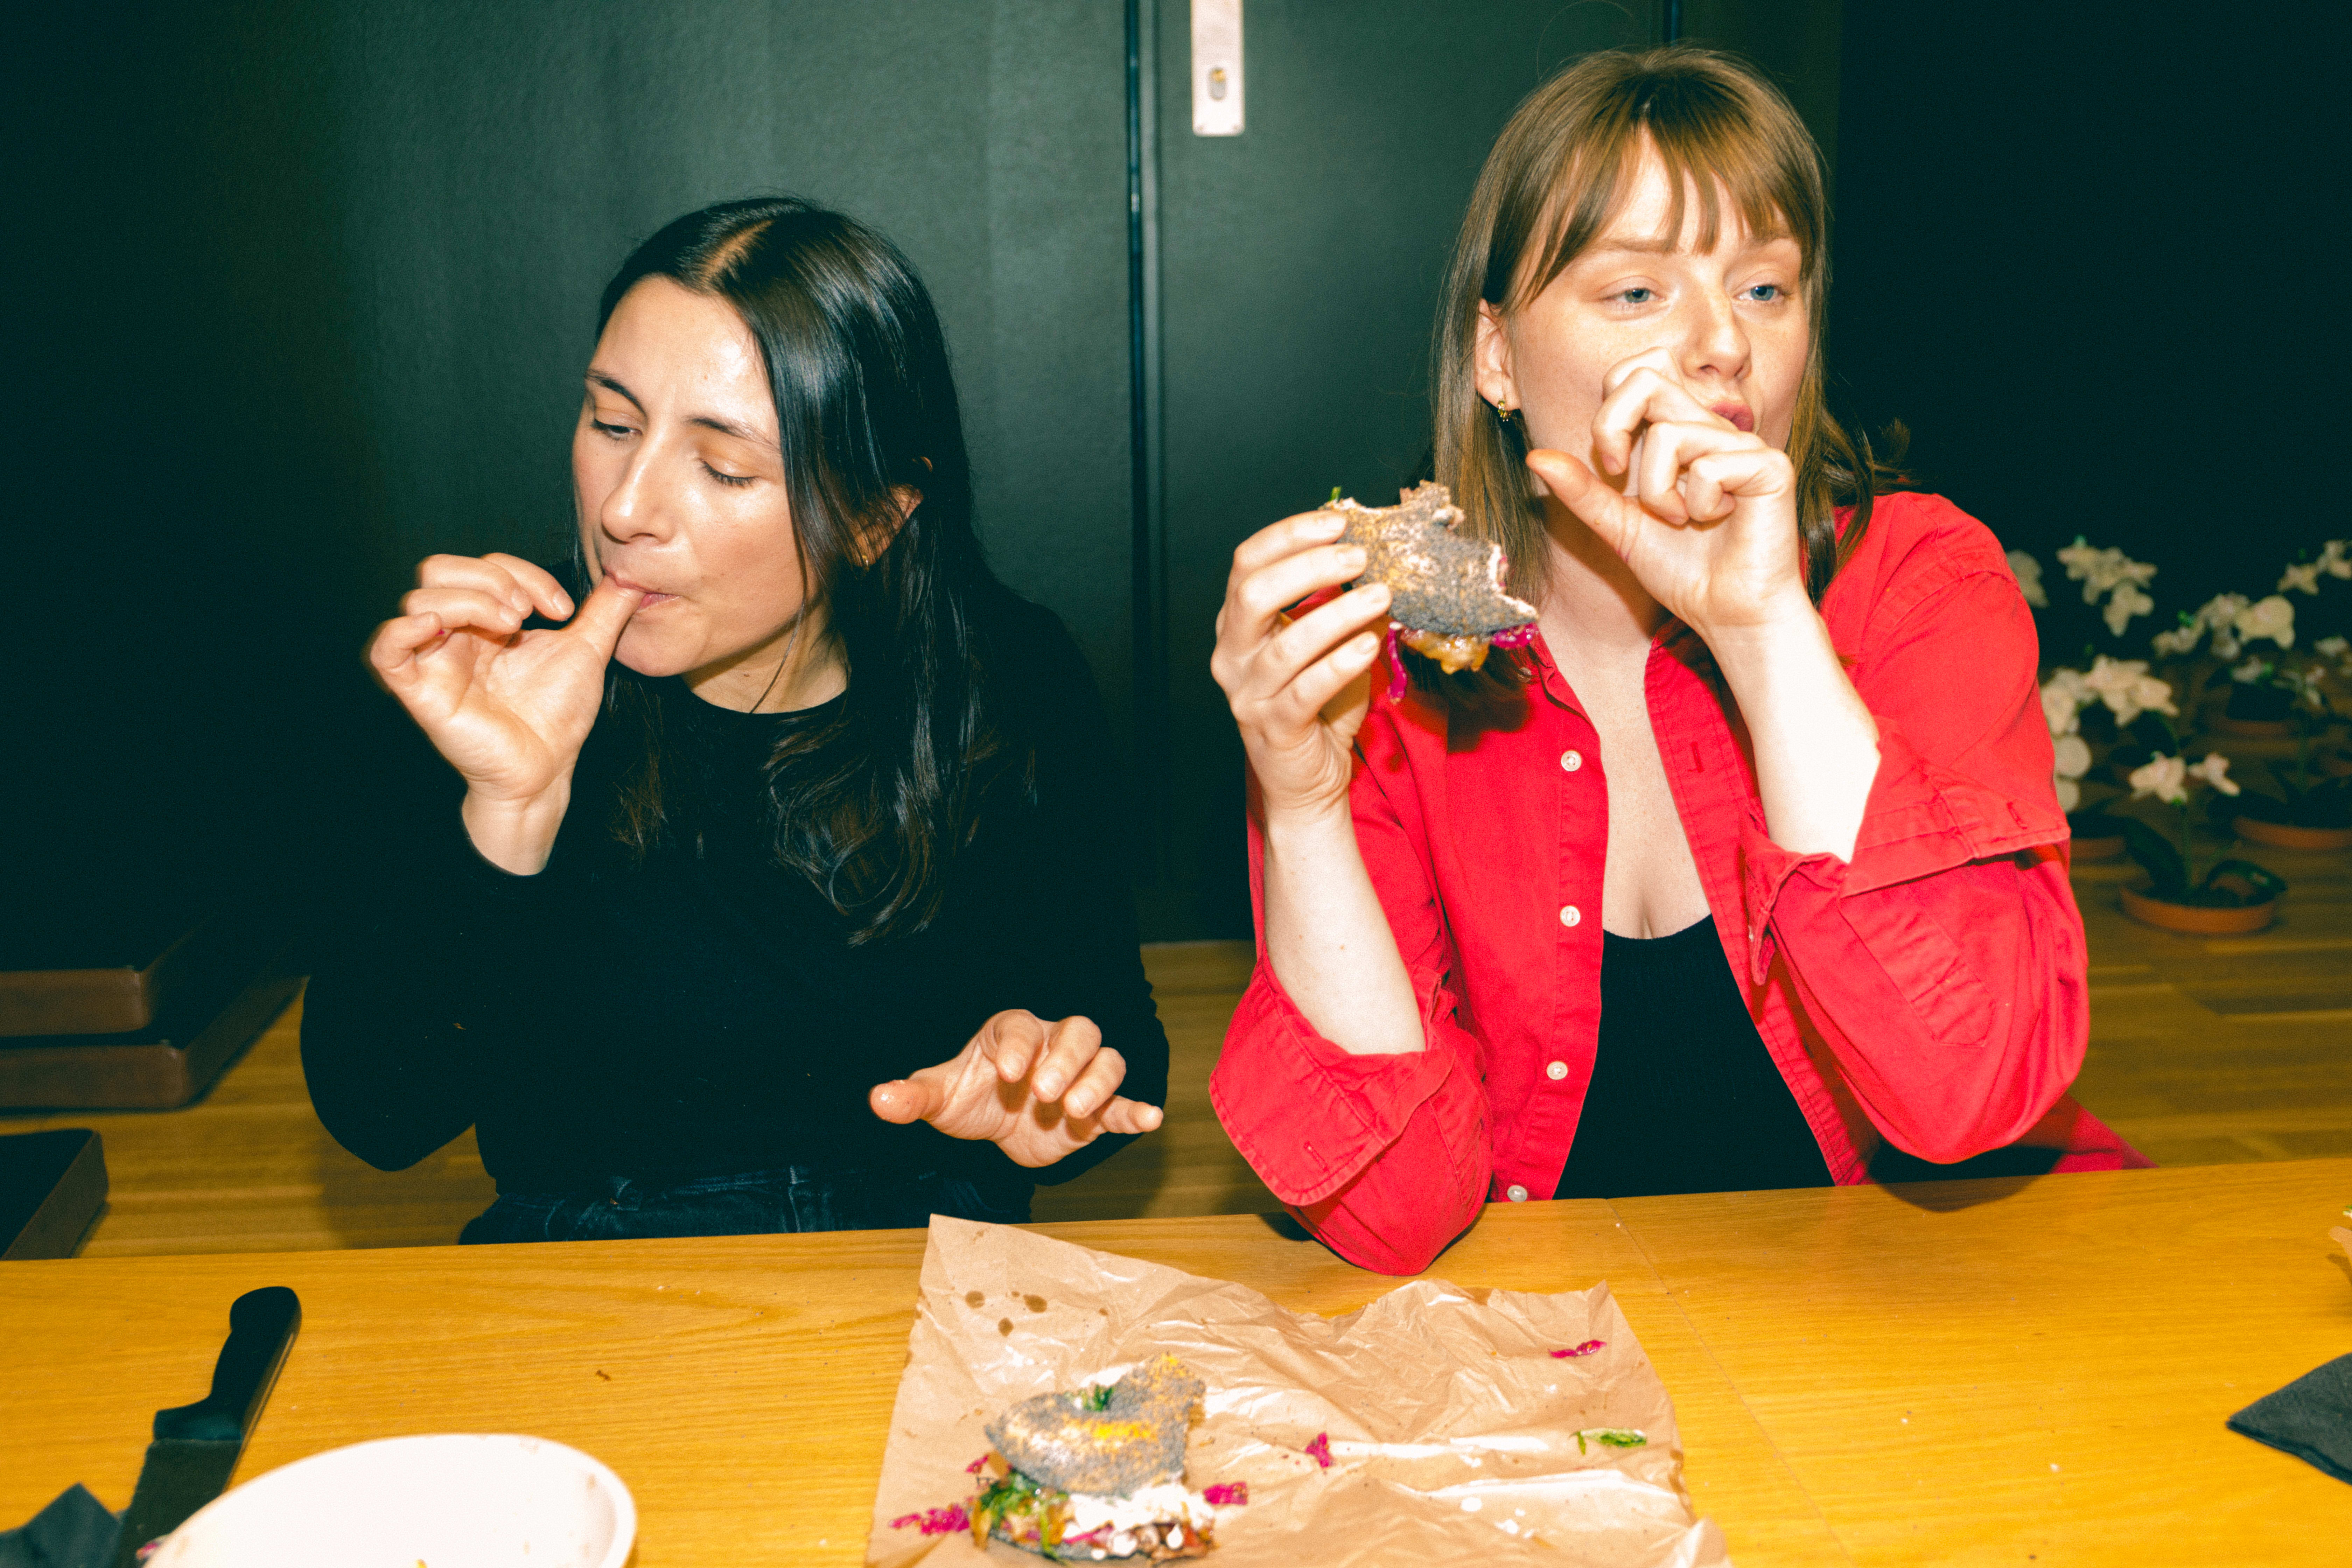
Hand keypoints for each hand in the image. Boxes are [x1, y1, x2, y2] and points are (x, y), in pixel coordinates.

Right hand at [366, 554, 642, 803]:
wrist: (546, 768)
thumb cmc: (557, 715)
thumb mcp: (587, 649)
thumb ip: (605, 611)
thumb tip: (630, 578)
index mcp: (486, 620)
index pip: (486, 566)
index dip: (525, 573)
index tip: (562, 608)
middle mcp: (455, 634)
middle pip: (441, 570)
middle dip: (489, 577)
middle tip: (526, 611)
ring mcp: (434, 661)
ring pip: (419, 600)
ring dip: (468, 599)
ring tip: (510, 626)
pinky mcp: (420, 690)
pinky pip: (387, 651)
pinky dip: (403, 631)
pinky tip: (438, 627)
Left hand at [868, 1011, 1163, 1168]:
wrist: (997, 1127)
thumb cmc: (971, 1098)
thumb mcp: (940, 1097)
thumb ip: (913, 1096)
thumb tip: (876, 1099)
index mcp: (1015, 1034)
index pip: (1024, 1029)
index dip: (1021, 1047)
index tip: (1009, 1074)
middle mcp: (1054, 1047)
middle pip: (1079, 1032)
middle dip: (1066, 1061)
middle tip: (1046, 1094)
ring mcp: (1080, 1078)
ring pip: (1107, 1062)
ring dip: (1096, 1085)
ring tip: (1075, 1112)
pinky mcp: (1098, 1112)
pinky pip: (1124, 1103)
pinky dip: (1137, 1110)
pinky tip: (1151, 1118)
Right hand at [1210, 511, 1392, 822]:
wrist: (1306, 780)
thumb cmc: (1318, 706)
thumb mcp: (1328, 644)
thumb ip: (1341, 603)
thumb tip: (1381, 558)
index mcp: (1238, 624)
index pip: (1248, 562)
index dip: (1291, 534)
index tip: (1339, 522)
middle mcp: (1233, 655)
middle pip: (1255, 593)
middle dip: (1310, 566)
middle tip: (1360, 556)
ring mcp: (1249, 694)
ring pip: (1286, 644)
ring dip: (1337, 613)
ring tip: (1380, 595)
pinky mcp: (1275, 728)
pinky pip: (1306, 690)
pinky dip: (1340, 663)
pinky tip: (1368, 645)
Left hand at [1527, 349, 1808, 637]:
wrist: (1728, 613)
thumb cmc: (1681, 569)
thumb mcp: (1618, 526)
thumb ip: (1582, 491)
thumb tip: (1536, 456)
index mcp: (1676, 432)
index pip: (1637, 373)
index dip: (1610, 410)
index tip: (1610, 466)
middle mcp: (1708, 427)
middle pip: (1646, 377)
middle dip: (1613, 428)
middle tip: (1618, 474)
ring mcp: (1741, 442)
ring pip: (1669, 434)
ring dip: (1658, 491)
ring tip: (1681, 519)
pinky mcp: (1770, 465)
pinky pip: (1711, 466)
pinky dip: (1700, 504)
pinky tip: (1719, 520)